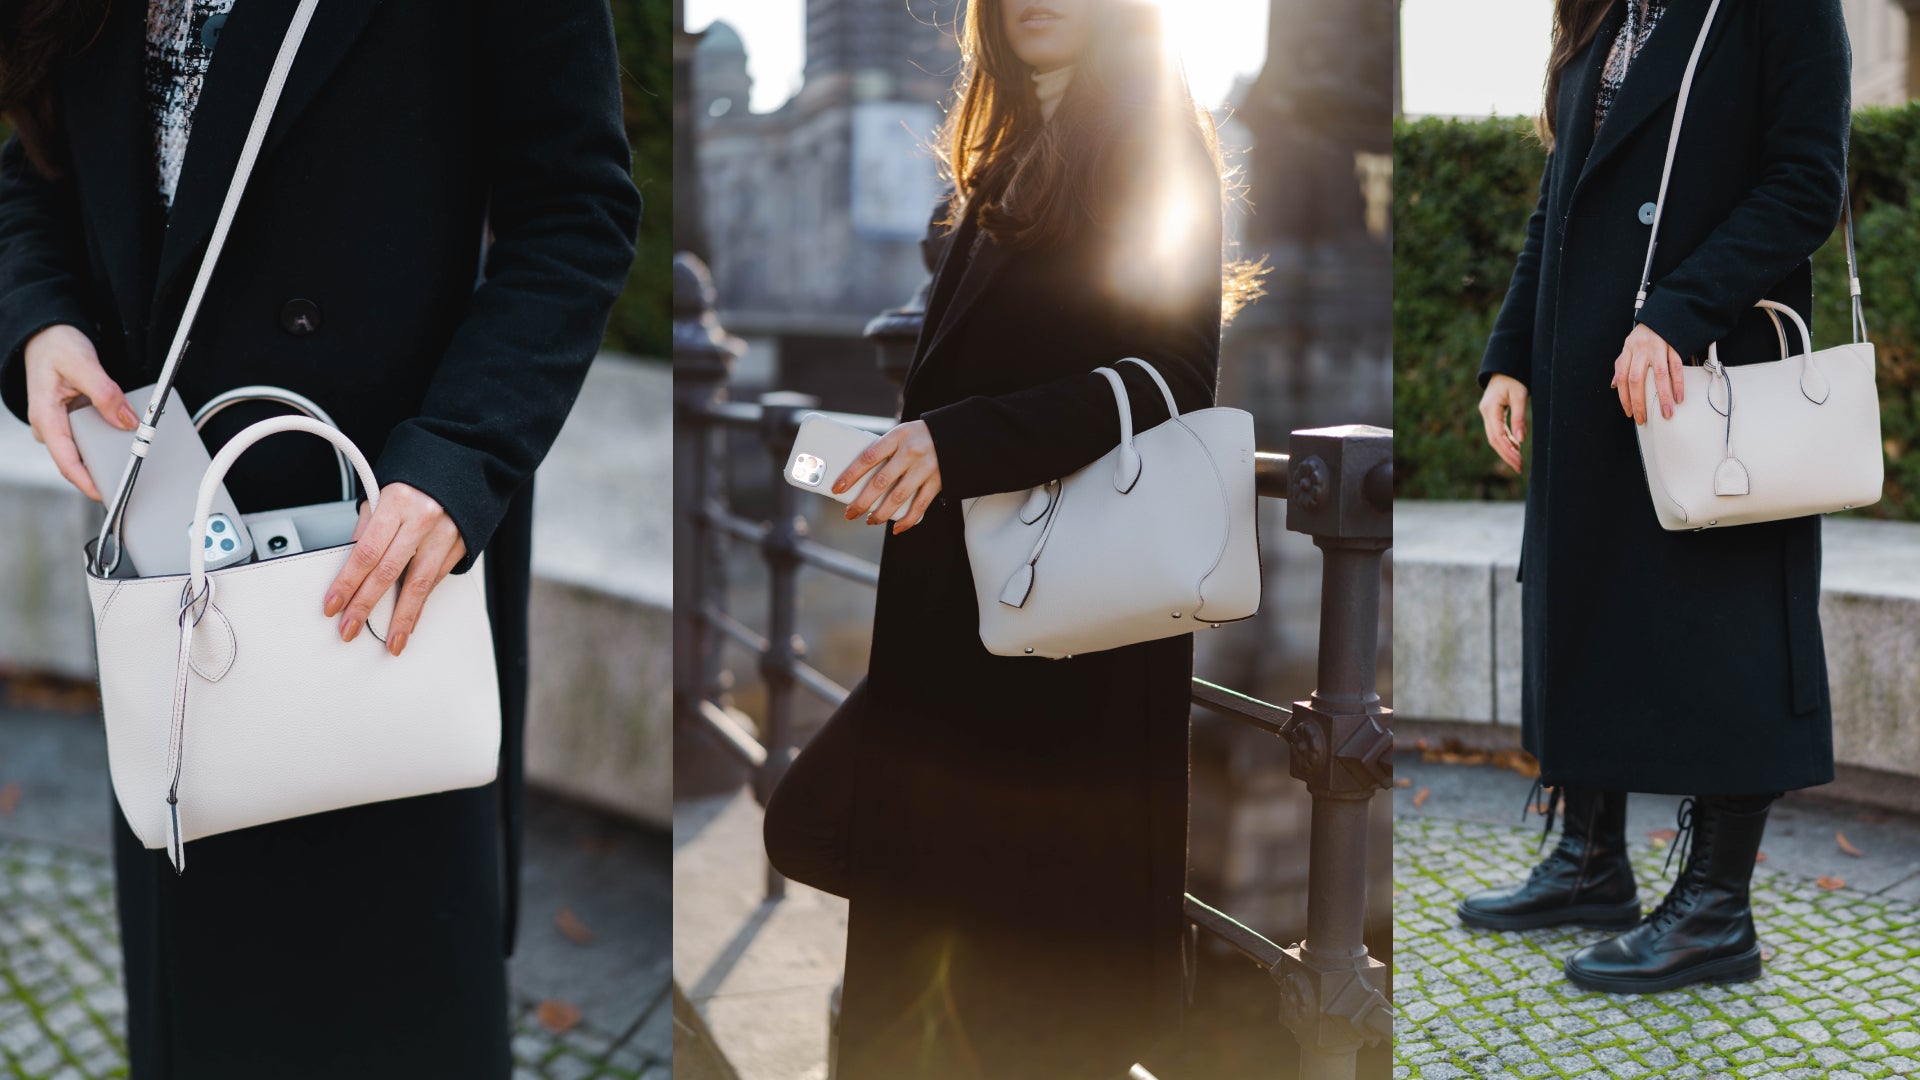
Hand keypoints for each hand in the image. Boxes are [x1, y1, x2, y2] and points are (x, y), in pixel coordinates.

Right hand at [24, 324, 135, 501]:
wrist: (47, 334)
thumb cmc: (56, 346)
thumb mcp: (82, 363)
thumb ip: (104, 392)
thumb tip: (127, 420)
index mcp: (45, 417)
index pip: (65, 461)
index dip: (87, 481)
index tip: (107, 493)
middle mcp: (50, 426)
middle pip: (78, 460)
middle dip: (105, 469)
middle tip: (136, 473)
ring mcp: (61, 425)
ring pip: (86, 449)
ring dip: (109, 453)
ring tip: (137, 454)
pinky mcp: (71, 420)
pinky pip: (91, 436)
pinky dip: (109, 438)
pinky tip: (127, 437)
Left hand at [322, 483, 466, 655]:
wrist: (463, 470)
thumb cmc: (417, 484)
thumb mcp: (383, 496)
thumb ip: (368, 530)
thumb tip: (349, 567)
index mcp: (397, 503)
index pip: (365, 551)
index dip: (347, 582)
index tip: (333, 605)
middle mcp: (423, 519)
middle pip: (388, 572)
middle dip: (366, 605)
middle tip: (350, 628)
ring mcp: (445, 534)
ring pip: (419, 584)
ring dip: (402, 618)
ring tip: (391, 641)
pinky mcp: (461, 546)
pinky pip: (436, 581)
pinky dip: (421, 603)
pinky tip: (410, 619)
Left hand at [835, 419, 942, 533]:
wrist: (955, 434)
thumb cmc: (919, 436)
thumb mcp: (900, 434)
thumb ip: (883, 452)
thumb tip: (859, 477)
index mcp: (897, 437)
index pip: (868, 457)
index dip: (851, 475)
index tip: (837, 488)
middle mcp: (910, 453)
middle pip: (881, 482)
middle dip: (862, 502)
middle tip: (850, 513)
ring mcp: (925, 468)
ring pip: (898, 497)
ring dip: (881, 513)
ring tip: (870, 520)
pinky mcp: (937, 482)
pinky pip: (920, 505)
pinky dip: (907, 520)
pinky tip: (897, 527)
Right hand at [1478, 374, 1528, 473]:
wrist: (1505, 366)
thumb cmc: (1514, 378)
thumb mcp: (1520, 395)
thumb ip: (1519, 418)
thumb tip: (1521, 440)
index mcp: (1490, 409)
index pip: (1497, 436)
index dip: (1507, 451)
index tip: (1519, 462)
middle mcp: (1485, 413)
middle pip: (1493, 440)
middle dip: (1506, 455)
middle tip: (1519, 468)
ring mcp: (1487, 414)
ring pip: (1494, 438)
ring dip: (1505, 450)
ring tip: (1518, 462)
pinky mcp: (1491, 414)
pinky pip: (1496, 431)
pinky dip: (1505, 441)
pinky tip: (1515, 448)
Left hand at [1611, 322, 1684, 424]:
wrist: (1664, 314)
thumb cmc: (1645, 335)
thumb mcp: (1629, 347)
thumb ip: (1622, 365)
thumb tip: (1614, 385)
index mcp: (1628, 350)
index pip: (1622, 377)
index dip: (1624, 397)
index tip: (1629, 412)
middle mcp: (1641, 349)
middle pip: (1636, 379)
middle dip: (1639, 402)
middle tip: (1643, 418)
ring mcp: (1658, 348)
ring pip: (1659, 376)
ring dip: (1662, 397)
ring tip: (1666, 413)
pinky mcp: (1674, 347)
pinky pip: (1676, 368)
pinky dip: (1678, 384)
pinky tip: (1678, 397)